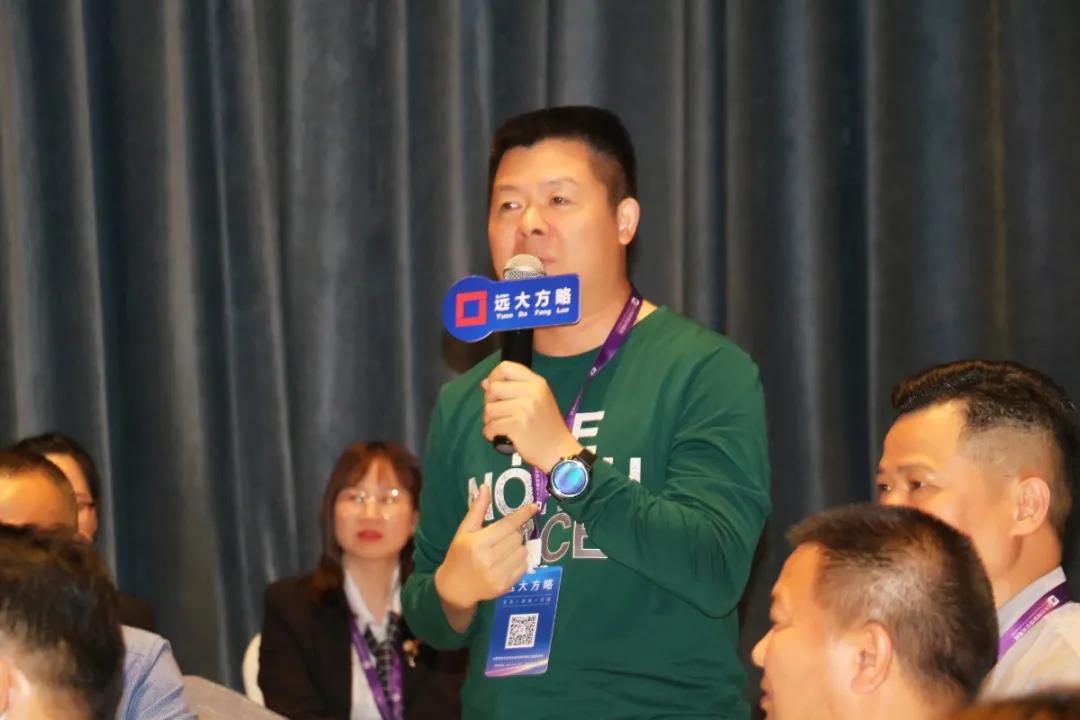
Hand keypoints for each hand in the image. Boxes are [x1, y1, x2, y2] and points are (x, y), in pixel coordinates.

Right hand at [434, 485, 538, 614]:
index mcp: (478, 544)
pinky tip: (507, 560)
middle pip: (517, 537)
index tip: (534, 506)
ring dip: (518, 547)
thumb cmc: (459, 555)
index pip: (507, 525)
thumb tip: (485, 487)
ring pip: (523, 551)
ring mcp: (498, 575)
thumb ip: (477, 509)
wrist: (455, 588)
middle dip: (514, 533)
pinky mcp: (505, 586)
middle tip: (503, 535)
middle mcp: (489, 560)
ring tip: (504, 549)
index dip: (522, 515)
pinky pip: (524, 566)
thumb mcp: (464, 531)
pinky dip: (519, 560)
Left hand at [481, 361, 582, 472]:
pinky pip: (491, 426)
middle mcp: (531, 392)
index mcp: (537, 382)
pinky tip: (499, 437)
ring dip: (489, 421)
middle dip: (489, 402)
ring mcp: (524, 408)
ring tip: (499, 427)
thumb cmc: (546, 425)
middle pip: (493, 388)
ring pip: (489, 408)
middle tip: (497, 413)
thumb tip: (485, 382)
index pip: (505, 367)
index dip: (493, 376)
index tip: (493, 390)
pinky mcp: (517, 425)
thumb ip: (513, 388)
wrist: (558, 450)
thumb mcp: (536, 400)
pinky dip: (490, 433)